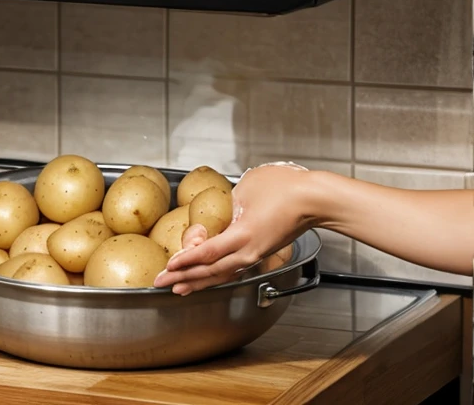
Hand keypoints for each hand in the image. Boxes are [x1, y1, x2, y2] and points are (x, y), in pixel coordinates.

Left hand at [154, 165, 318, 295]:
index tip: (168, 266)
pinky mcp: (261, 251)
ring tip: (180, 288)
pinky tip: (208, 276)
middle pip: (210, 270)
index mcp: (242, 235)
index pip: (206, 253)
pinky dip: (216, 274)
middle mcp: (248, 251)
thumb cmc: (284, 188)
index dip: (184, 261)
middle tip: (162, 283)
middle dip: (183, 277)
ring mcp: (255, 254)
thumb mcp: (245, 189)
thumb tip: (213, 214)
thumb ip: (225, 205)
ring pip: (221, 273)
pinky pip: (233, 268)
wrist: (313, 199)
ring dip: (198, 281)